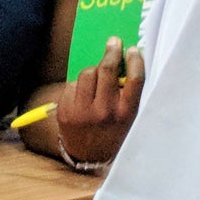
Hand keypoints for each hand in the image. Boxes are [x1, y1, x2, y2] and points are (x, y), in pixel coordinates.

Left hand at [56, 37, 144, 165]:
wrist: (88, 156)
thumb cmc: (113, 133)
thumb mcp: (128, 119)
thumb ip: (128, 96)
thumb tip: (124, 64)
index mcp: (125, 114)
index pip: (134, 80)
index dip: (134, 61)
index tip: (132, 50)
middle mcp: (104, 111)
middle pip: (106, 70)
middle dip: (111, 52)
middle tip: (113, 42)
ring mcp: (82, 111)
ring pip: (87, 73)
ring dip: (93, 70)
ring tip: (97, 77)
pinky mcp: (65, 110)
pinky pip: (72, 84)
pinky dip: (78, 85)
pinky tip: (83, 94)